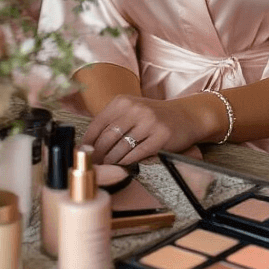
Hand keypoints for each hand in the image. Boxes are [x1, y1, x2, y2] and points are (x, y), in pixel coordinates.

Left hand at [84, 92, 221, 164]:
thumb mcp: (132, 110)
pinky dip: (127, 163)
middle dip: (98, 155)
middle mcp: (135, 109)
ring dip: (111, 161)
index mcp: (123, 101)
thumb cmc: (154, 116)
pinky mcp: (160, 137)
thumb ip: (112, 122)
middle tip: (94, 166)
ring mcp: (148, 122)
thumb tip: (89, 144)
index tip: (83, 154)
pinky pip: (136, 155)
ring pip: (120, 148)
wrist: (186, 116)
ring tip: (107, 168)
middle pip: (107, 138)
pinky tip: (123, 166)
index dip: (88, 142)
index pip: (97, 124)